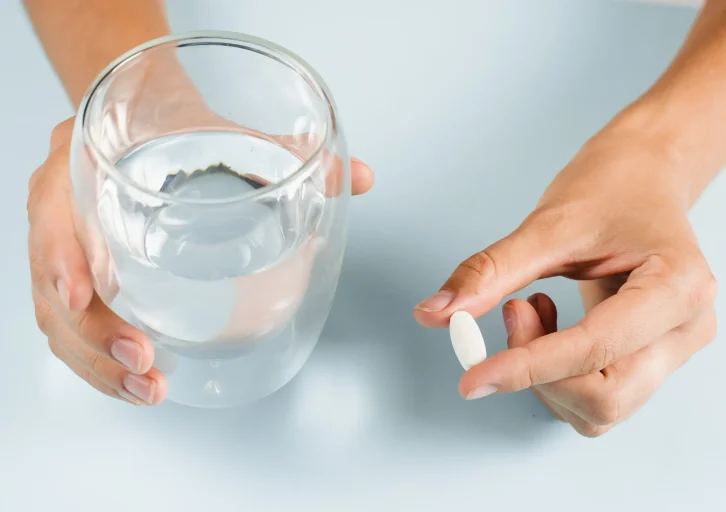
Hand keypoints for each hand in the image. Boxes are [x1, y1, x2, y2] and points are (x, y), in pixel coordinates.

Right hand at [28, 117, 373, 405]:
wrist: (144, 117)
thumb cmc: (178, 125)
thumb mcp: (226, 129)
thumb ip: (290, 153)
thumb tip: (359, 177)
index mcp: (84, 164)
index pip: (52, 211)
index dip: (59, 257)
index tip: (83, 297)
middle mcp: (65, 209)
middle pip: (52, 283)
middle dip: (93, 334)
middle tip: (144, 362)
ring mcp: (69, 247)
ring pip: (58, 318)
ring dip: (95, 362)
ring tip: (147, 387)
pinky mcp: (83, 275)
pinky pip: (72, 325)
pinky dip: (96, 359)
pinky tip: (135, 378)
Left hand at [414, 130, 716, 435]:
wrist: (644, 176)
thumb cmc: (611, 188)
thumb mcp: (547, 225)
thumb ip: (491, 272)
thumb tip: (434, 313)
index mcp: (677, 287)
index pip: (596, 349)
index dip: (527, 367)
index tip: (472, 377)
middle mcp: (686, 329)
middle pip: (606, 397)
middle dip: (540, 371)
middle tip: (514, 310)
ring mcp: (672, 349)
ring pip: (599, 410)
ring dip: (546, 375)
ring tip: (532, 308)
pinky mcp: (650, 360)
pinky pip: (595, 399)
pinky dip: (555, 375)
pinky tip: (549, 326)